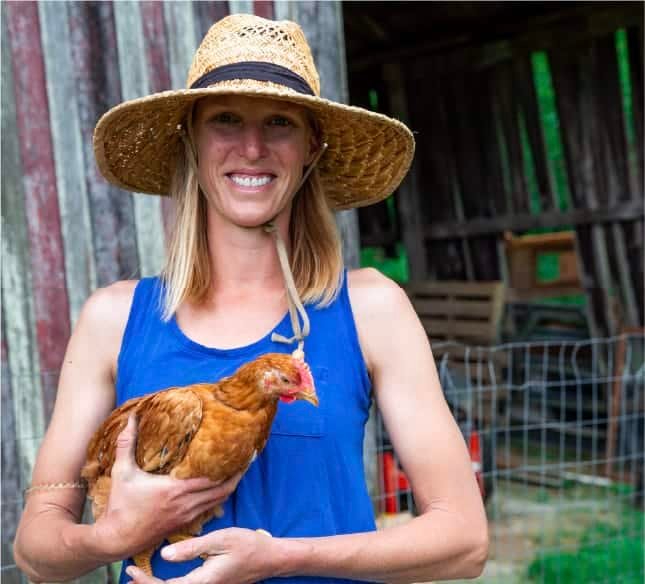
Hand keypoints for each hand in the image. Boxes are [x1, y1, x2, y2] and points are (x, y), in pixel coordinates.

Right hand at [90, 415, 243, 560]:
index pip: (214, 478)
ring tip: (236, 471)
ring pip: (217, 502)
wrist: (116, 539)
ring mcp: (186, 516)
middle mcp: (186, 504)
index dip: (232, 467)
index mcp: (177, 490)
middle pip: (223, 491)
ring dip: (229, 487)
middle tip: (248, 460)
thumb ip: (126, 445)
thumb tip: (130, 419)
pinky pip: (207, 510)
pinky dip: (216, 499)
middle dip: (238, 475)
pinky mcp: (182, 524)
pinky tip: (217, 489)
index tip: (243, 454)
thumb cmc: (120, 506)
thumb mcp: (122, 473)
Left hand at [125, 528, 278, 583]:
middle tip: (129, 574)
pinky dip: (169, 583)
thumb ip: (192, 548)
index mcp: (203, 582)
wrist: (270, 558)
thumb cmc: (248, 545)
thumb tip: (164, 554)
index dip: (146, 582)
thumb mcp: (220, 540)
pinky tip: (163, 573)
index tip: (130, 572)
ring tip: (140, 576)